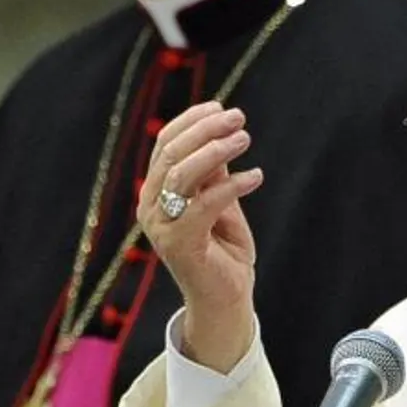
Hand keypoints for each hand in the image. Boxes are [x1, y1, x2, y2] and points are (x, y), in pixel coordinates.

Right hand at [137, 101, 262, 372]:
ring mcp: (161, 226)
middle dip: (206, 129)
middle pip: (172, 154)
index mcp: (155, 193)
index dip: (191, 121)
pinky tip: (256, 176)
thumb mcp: (220, 201)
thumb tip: (219, 132)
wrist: (225, 300)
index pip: (165, 145)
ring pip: (182, 174)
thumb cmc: (223, 250)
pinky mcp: (179, 244)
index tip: (220, 107)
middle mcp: (150, 207)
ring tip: (245, 139)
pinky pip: (205, 204)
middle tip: (239, 118)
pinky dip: (233, 185)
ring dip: (216, 151)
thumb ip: (213, 172)